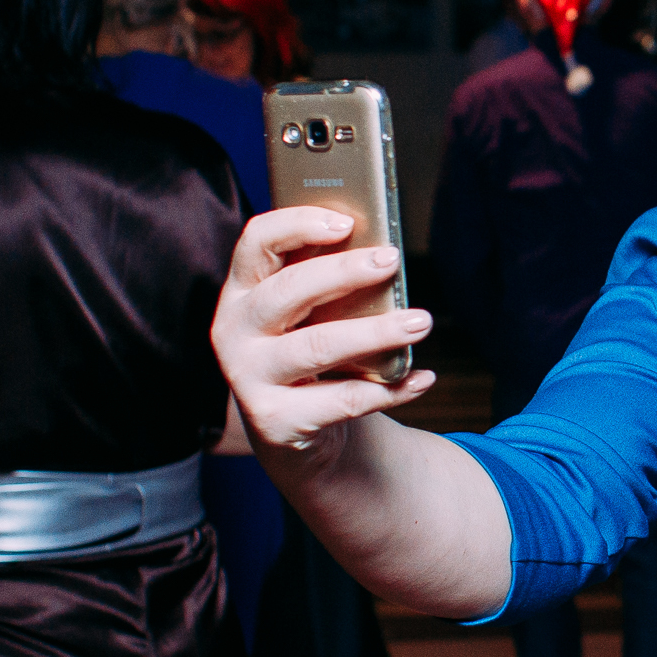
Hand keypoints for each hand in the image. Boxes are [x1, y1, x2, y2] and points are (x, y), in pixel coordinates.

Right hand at [212, 207, 436, 456]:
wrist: (290, 434)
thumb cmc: (307, 357)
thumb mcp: (306, 317)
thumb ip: (329, 286)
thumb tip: (383, 256)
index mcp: (241, 292)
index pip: (256, 242)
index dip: (297, 225)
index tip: (346, 222)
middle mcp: (234, 331)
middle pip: (288, 290)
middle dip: (344, 272)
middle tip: (391, 261)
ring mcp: (249, 378)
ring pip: (317, 346)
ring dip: (376, 331)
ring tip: (421, 321)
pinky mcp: (275, 421)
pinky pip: (343, 400)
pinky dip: (391, 389)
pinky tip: (422, 378)